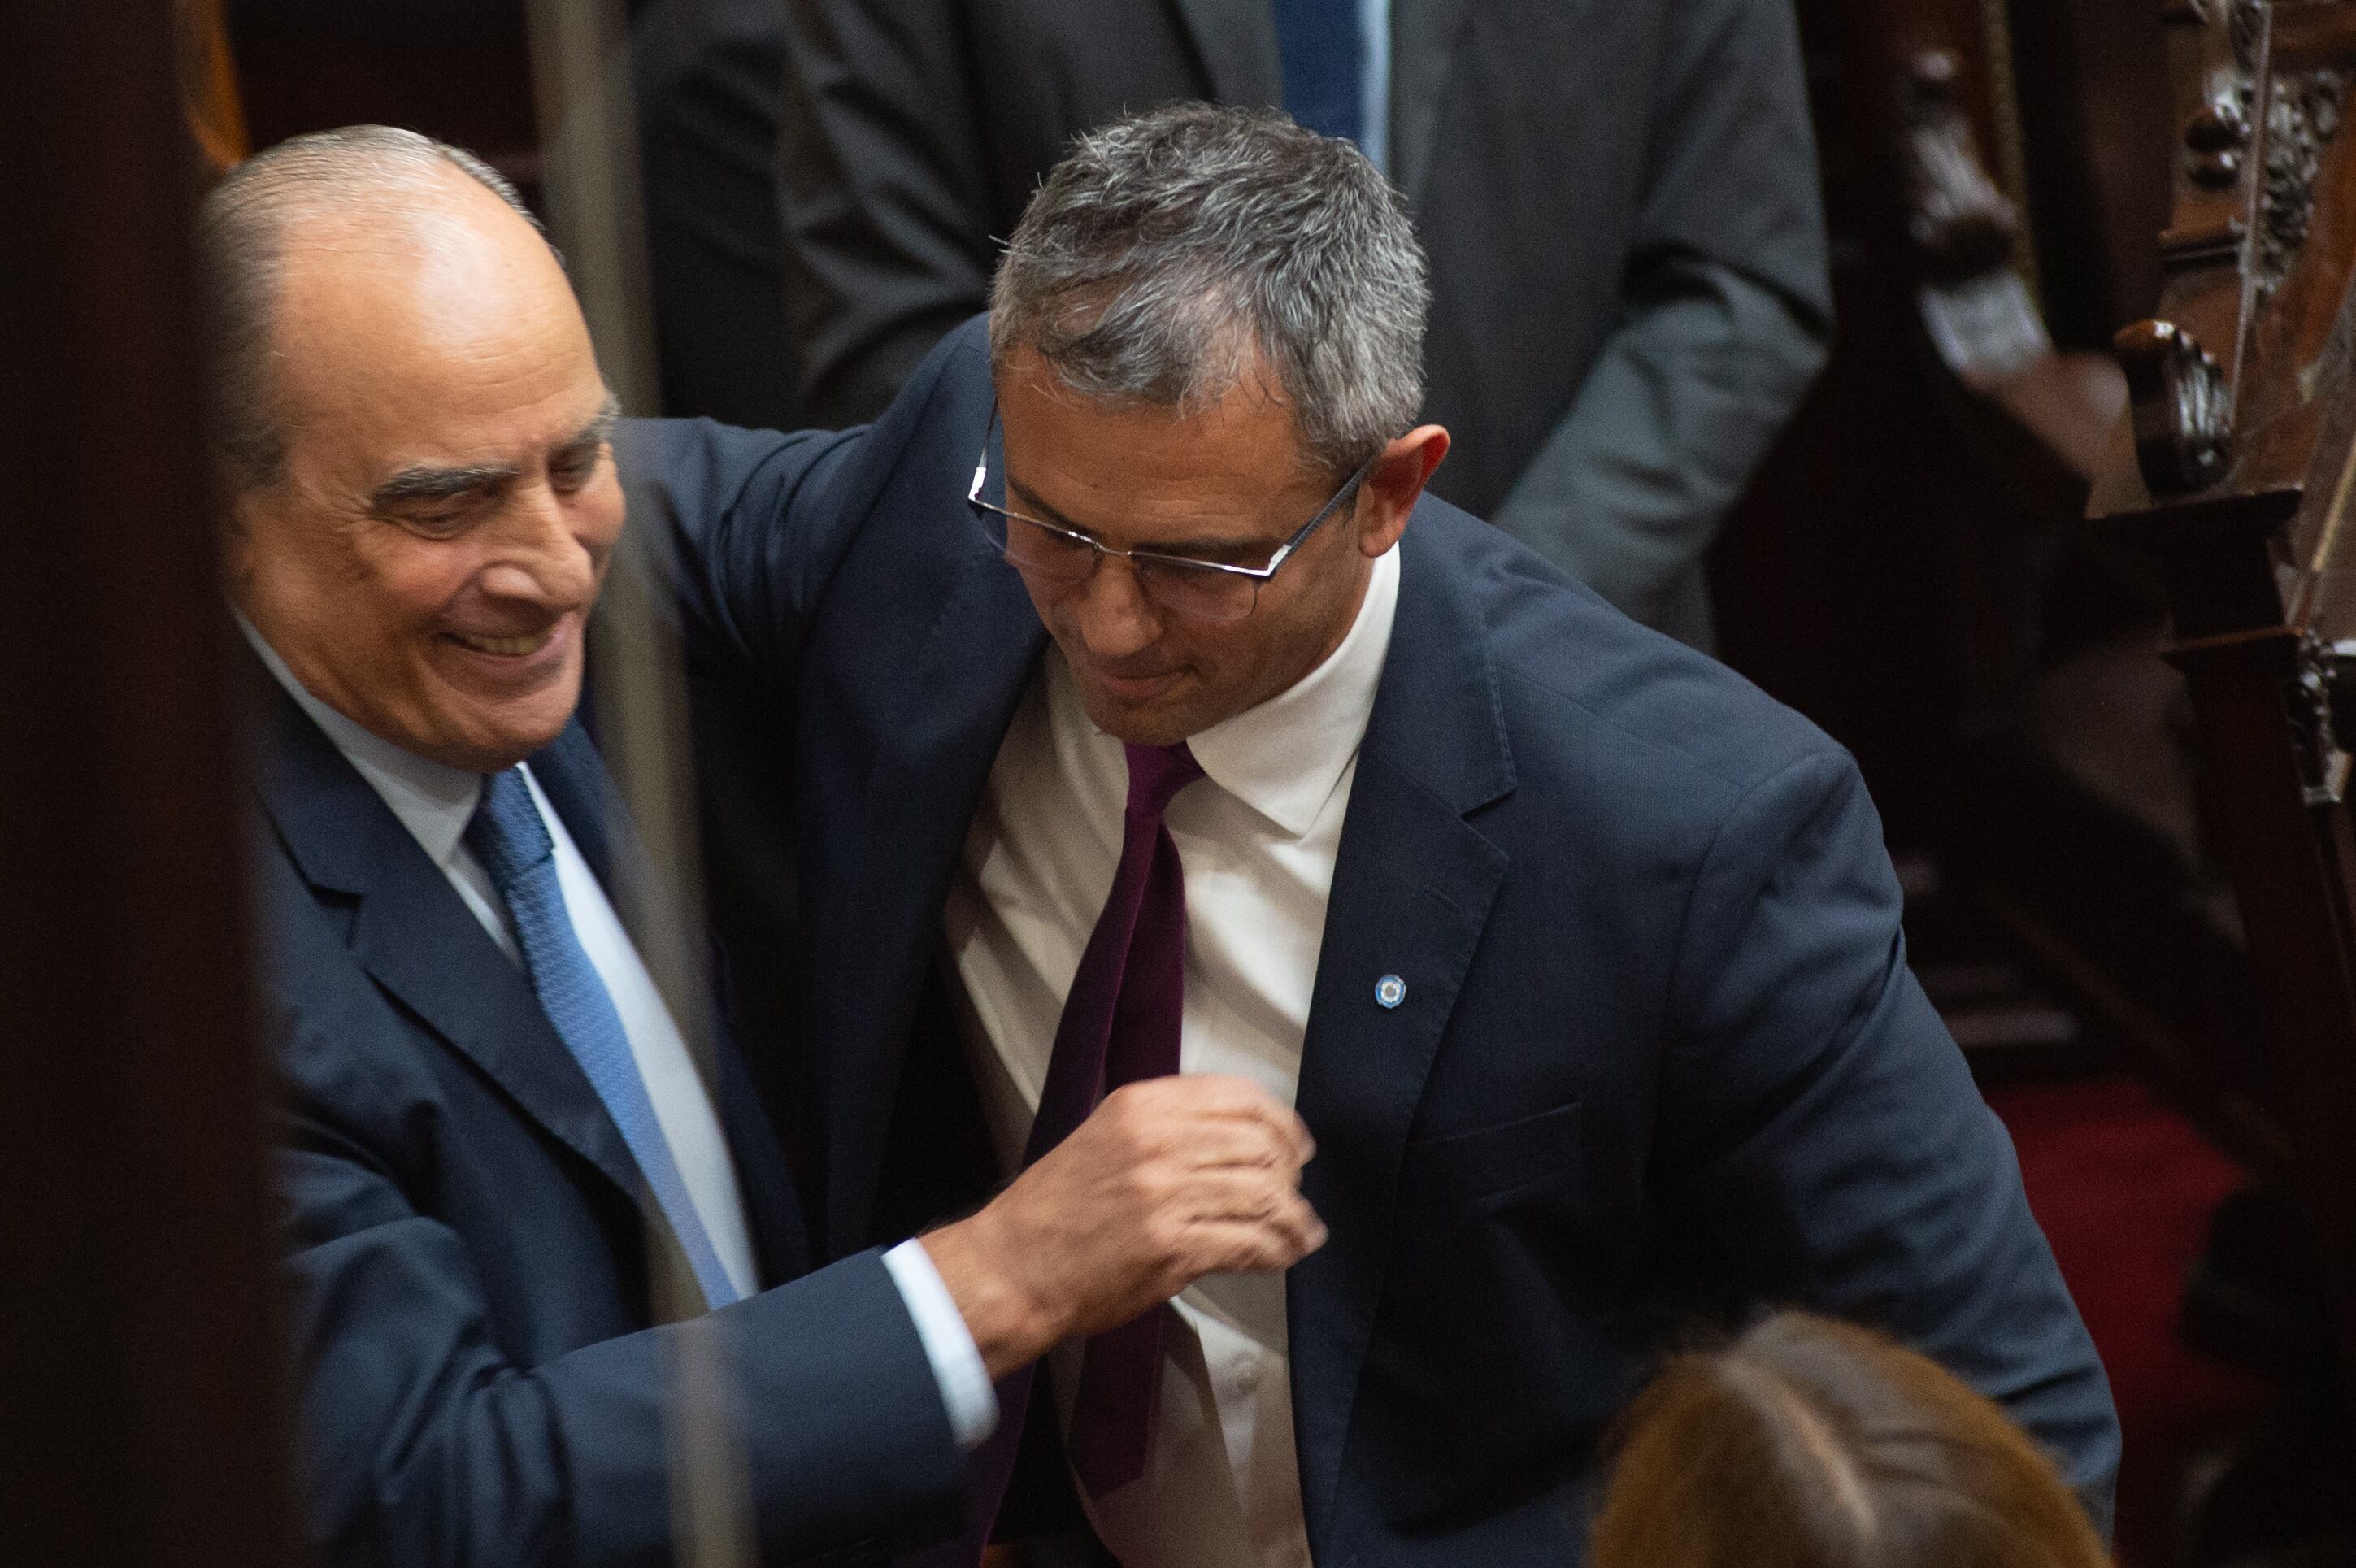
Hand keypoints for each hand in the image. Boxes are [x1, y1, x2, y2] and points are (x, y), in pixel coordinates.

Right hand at [919, 1075, 1324, 1378]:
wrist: (1013, 1267)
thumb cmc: (1056, 1208)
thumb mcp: (1106, 1136)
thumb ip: (1168, 1127)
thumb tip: (1242, 1138)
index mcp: (1142, 1106)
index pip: (1240, 1097)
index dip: (1282, 1123)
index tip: (1295, 1147)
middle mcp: (1157, 1142)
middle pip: (1261, 1145)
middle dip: (1290, 1173)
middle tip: (1295, 1195)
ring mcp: (1166, 1195)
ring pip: (1265, 1195)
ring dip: (1293, 1218)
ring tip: (1300, 1232)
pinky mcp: (1172, 1248)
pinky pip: (1250, 1243)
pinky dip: (1278, 1250)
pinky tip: (1282, 1255)